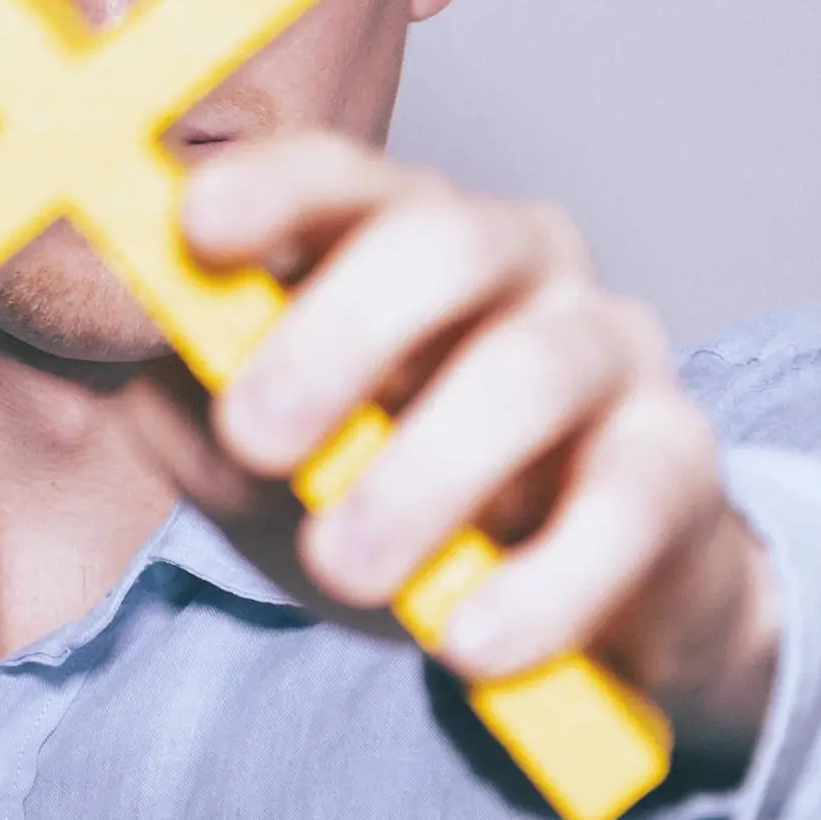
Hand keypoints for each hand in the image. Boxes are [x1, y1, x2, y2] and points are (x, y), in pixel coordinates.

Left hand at [122, 131, 781, 775]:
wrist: (553, 611)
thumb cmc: (390, 500)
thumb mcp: (268, 467)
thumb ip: (194, 416)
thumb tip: (143, 373)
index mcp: (402, 237)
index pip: (346, 178)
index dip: (274, 188)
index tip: (201, 226)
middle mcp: (520, 263)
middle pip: (444, 243)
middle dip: (340, 333)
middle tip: (257, 436)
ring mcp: (610, 351)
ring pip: (532, 372)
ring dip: (424, 475)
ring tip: (345, 569)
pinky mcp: (677, 464)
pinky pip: (623, 508)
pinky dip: (541, 583)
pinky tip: (467, 641)